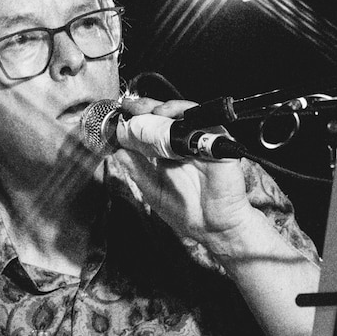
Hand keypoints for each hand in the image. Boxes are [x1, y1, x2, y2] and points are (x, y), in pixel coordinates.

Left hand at [114, 95, 253, 246]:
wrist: (213, 227)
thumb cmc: (189, 212)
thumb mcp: (152, 190)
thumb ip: (136, 169)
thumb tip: (118, 151)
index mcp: (168, 153)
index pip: (150, 128)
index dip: (135, 120)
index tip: (120, 117)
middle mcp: (184, 144)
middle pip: (165, 115)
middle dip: (146, 108)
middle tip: (132, 108)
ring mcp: (201, 141)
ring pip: (183, 113)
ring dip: (165, 109)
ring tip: (149, 114)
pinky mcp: (218, 142)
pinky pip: (204, 120)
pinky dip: (187, 116)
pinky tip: (172, 120)